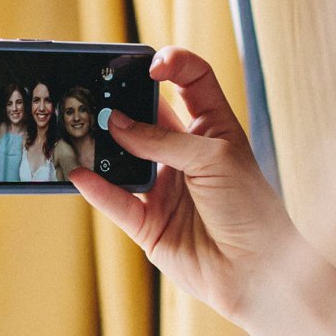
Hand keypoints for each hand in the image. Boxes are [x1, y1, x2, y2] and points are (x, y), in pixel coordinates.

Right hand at [70, 47, 296, 323]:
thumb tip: (116, 124)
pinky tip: (79, 173)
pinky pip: (116, 201)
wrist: (256, 271)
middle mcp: (187, 155)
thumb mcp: (213, 158)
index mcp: (213, 129)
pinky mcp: (150, 224)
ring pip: (125, 158)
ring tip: (82, 128)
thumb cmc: (250, 207)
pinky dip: (96, 188)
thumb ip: (162, 140)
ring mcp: (166, 189)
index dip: (173, 65)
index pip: (192, 81)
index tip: (150, 65)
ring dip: (103, 145)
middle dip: (123, 102)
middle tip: (97, 92)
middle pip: (148, 117)